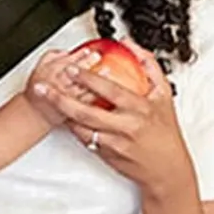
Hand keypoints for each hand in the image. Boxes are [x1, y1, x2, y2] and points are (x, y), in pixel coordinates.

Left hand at [34, 40, 196, 198]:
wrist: (167, 169)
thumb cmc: (165, 130)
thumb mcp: (164, 94)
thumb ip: (148, 66)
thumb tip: (129, 44)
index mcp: (140, 109)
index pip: (110, 91)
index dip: (89, 79)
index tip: (72, 68)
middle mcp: (126, 127)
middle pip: (86, 113)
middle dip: (61, 99)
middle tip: (45, 88)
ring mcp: (115, 143)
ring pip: (82, 128)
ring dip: (63, 114)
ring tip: (49, 100)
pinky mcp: (107, 156)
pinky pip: (85, 139)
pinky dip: (74, 127)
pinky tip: (65, 117)